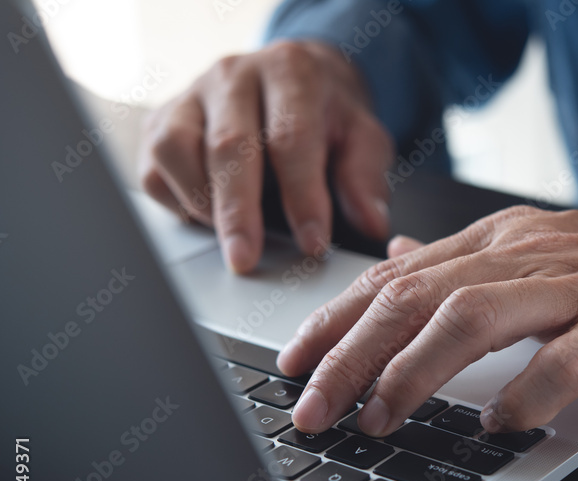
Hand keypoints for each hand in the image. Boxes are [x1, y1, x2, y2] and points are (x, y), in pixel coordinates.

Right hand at [138, 40, 393, 272]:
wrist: (296, 78)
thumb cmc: (329, 115)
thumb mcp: (364, 137)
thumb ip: (366, 177)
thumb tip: (372, 222)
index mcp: (291, 72)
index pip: (291, 137)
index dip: (302, 195)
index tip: (312, 244)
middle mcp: (235, 75)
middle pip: (228, 145)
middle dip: (239, 212)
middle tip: (246, 260)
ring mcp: (192, 95)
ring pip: (176, 150)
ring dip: (202, 204)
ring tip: (231, 239)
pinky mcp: (162, 119)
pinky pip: (154, 166)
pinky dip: (176, 201)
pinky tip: (208, 220)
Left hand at [276, 202, 577, 434]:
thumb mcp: (543, 248)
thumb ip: (466, 259)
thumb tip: (398, 257)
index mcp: (503, 239)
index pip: (396, 277)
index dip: (336, 321)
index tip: (293, 363)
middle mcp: (528, 254)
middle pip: (416, 297)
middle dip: (349, 356)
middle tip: (310, 408)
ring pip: (472, 319)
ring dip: (414, 374)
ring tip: (378, 419)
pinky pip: (565, 361)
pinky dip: (524, 396)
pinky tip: (498, 427)